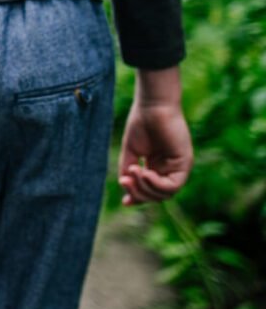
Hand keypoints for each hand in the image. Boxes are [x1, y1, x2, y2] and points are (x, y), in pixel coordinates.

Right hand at [118, 67, 191, 205]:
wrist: (152, 106)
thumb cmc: (141, 123)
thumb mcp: (131, 152)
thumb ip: (130, 171)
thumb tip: (126, 189)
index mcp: (157, 166)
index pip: (151, 191)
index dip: (138, 198)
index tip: (125, 203)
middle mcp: (170, 169)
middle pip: (157, 196)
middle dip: (139, 193)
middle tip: (125, 180)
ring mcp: (178, 167)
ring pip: (165, 195)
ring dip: (146, 188)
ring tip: (134, 172)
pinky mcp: (185, 163)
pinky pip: (172, 186)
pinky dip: (156, 184)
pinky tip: (145, 172)